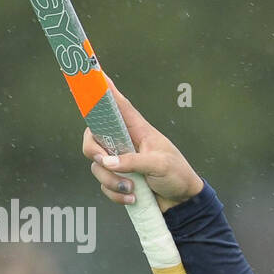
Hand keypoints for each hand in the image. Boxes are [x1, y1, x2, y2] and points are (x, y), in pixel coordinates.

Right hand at [83, 80, 204, 211]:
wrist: (182, 201)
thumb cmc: (176, 175)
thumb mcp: (159, 165)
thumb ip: (133, 162)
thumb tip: (106, 162)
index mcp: (136, 129)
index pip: (117, 103)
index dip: (103, 88)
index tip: (92, 72)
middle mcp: (124, 142)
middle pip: (92, 137)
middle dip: (93, 152)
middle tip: (105, 162)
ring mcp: (120, 161)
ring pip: (97, 165)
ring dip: (110, 181)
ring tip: (132, 188)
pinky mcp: (119, 179)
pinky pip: (104, 184)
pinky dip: (115, 194)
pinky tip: (133, 198)